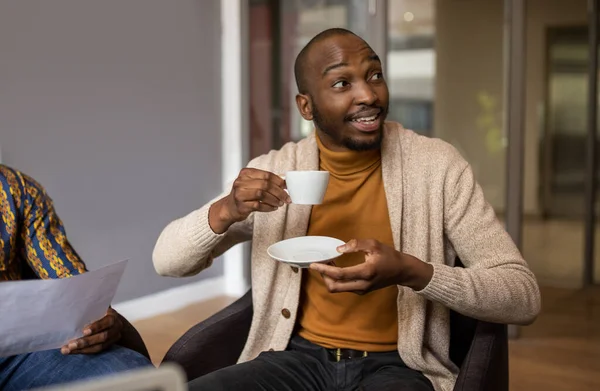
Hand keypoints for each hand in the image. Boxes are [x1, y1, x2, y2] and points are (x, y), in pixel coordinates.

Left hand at [61, 308, 121, 354]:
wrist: (111, 320)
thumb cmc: (99, 311)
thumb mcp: (98, 306)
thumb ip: (91, 305)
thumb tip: (75, 295)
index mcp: (113, 316)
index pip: (107, 322)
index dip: (97, 327)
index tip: (84, 331)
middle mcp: (116, 328)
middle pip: (103, 337)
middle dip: (86, 341)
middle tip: (71, 344)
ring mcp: (113, 338)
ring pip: (98, 346)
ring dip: (82, 349)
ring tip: (67, 349)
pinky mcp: (107, 346)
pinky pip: (95, 351)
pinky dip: (82, 351)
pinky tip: (71, 351)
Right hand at [209, 168, 290, 233]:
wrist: (230, 207)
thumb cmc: (244, 194)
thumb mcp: (252, 184)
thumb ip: (266, 181)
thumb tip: (285, 183)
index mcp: (245, 173)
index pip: (266, 175)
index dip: (279, 181)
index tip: (287, 187)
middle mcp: (241, 182)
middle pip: (265, 185)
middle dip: (279, 192)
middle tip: (287, 198)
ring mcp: (240, 194)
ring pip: (262, 194)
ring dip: (274, 200)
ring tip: (280, 203)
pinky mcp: (241, 206)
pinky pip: (258, 205)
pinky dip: (268, 207)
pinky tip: (273, 208)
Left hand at [310, 239, 432, 293]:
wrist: (402, 271)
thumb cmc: (389, 256)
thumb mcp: (374, 244)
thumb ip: (356, 245)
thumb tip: (338, 249)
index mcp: (365, 272)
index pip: (339, 274)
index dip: (324, 269)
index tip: (313, 264)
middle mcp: (362, 285)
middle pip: (334, 287)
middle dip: (323, 276)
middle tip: (320, 263)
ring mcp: (361, 290)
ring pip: (338, 288)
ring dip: (329, 278)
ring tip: (328, 263)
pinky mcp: (362, 291)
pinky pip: (344, 287)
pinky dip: (336, 279)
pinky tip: (336, 268)